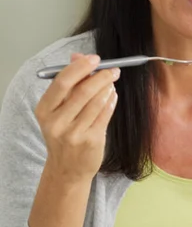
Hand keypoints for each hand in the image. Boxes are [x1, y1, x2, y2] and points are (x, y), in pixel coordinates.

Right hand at [35, 53, 119, 182]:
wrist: (67, 169)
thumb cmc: (64, 134)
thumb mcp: (58, 110)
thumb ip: (69, 84)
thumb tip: (79, 56)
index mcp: (44, 110)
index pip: (62, 82)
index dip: (80, 67)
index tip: (94, 59)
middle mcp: (56, 122)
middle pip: (82, 91)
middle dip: (101, 76)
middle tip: (112, 69)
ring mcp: (74, 133)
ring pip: (97, 102)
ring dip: (108, 88)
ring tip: (112, 82)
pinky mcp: (91, 141)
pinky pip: (105, 114)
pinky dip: (111, 101)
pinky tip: (112, 95)